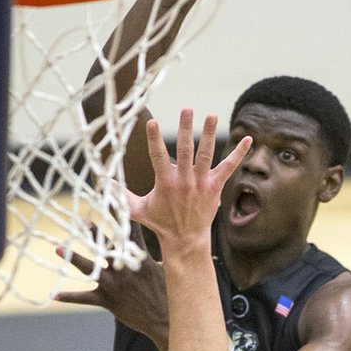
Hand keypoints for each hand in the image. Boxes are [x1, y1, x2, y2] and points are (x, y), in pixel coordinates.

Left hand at [55, 223, 168, 347]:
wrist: (163, 321)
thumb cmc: (167, 294)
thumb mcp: (168, 270)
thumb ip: (164, 254)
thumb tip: (175, 240)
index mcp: (139, 259)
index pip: (130, 232)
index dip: (122, 215)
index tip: (113, 199)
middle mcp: (124, 269)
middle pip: (106, 247)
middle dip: (94, 233)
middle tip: (83, 221)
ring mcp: (114, 285)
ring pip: (90, 269)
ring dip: (73, 258)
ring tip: (58, 249)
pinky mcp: (107, 301)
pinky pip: (84, 298)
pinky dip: (69, 297)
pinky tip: (53, 295)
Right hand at [126, 110, 250, 253]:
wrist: (185, 241)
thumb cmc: (160, 223)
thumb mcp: (137, 210)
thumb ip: (120, 195)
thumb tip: (101, 182)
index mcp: (165, 183)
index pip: (158, 157)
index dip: (154, 140)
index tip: (152, 122)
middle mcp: (184, 181)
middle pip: (185, 150)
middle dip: (185, 129)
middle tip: (186, 109)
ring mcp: (201, 183)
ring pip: (206, 155)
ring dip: (209, 134)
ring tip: (211, 115)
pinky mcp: (215, 187)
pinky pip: (228, 168)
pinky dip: (239, 154)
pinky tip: (248, 139)